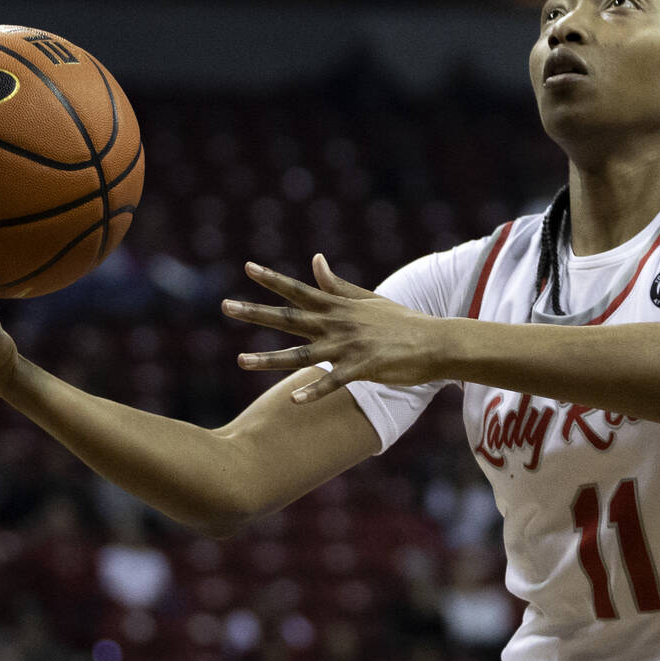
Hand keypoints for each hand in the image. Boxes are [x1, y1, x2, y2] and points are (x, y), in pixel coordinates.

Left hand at [222, 254, 446, 402]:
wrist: (434, 342)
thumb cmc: (400, 321)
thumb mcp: (366, 298)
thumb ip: (335, 284)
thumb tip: (315, 260)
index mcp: (337, 307)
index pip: (298, 290)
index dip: (272, 279)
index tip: (247, 267)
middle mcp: (337, 324)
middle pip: (289, 318)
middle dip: (255, 313)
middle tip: (226, 306)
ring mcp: (348, 347)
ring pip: (301, 354)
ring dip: (270, 358)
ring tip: (241, 361)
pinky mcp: (362, 369)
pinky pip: (332, 382)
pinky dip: (313, 391)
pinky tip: (293, 400)